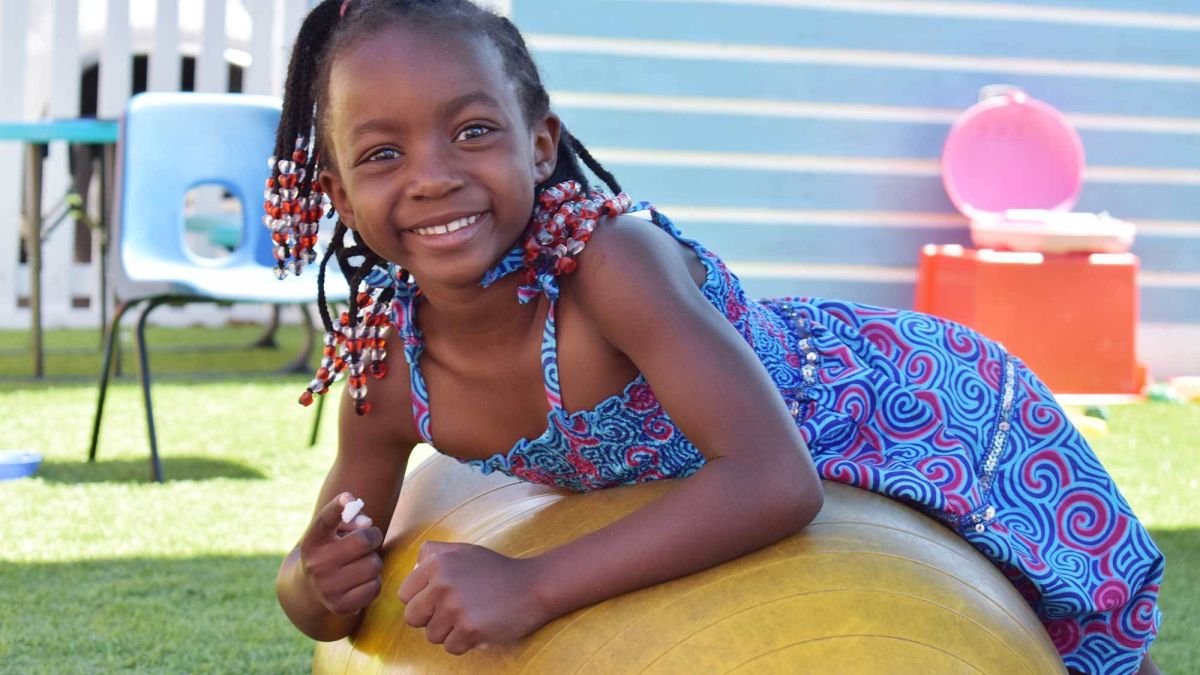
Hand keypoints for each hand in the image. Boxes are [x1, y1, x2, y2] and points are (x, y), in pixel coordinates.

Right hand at [299, 492, 383, 616]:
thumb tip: (367, 524)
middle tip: (369, 539)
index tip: (347, 497)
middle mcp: (316, 564)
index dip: (336, 508)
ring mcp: (327, 587)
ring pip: (374, 564)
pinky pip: (374, 587)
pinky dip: (373, 582)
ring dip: (374, 561)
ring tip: (361, 563)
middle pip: (364, 541)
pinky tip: (361, 581)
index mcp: (312, 542)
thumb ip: (350, 519)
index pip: (324, 521)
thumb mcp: (332, 533)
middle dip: (373, 537)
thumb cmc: (329, 552)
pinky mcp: (340, 606)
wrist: (309, 592)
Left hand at [398, 541, 548, 654]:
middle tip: (454, 611)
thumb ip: (433, 554)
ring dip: (450, 632)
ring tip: (471, 616)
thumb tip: (412, 571)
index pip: (405, 595)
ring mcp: (456, 608)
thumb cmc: (496, 571)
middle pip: (412, 618)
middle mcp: (442, 584)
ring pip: (431, 636)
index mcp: (438, 563)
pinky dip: (465, 643)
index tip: (440, 598)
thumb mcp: (463, 550)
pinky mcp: (469, 629)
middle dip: (431, 619)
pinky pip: (451, 647)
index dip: (421, 600)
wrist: (532, 586)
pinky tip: (480, 626)